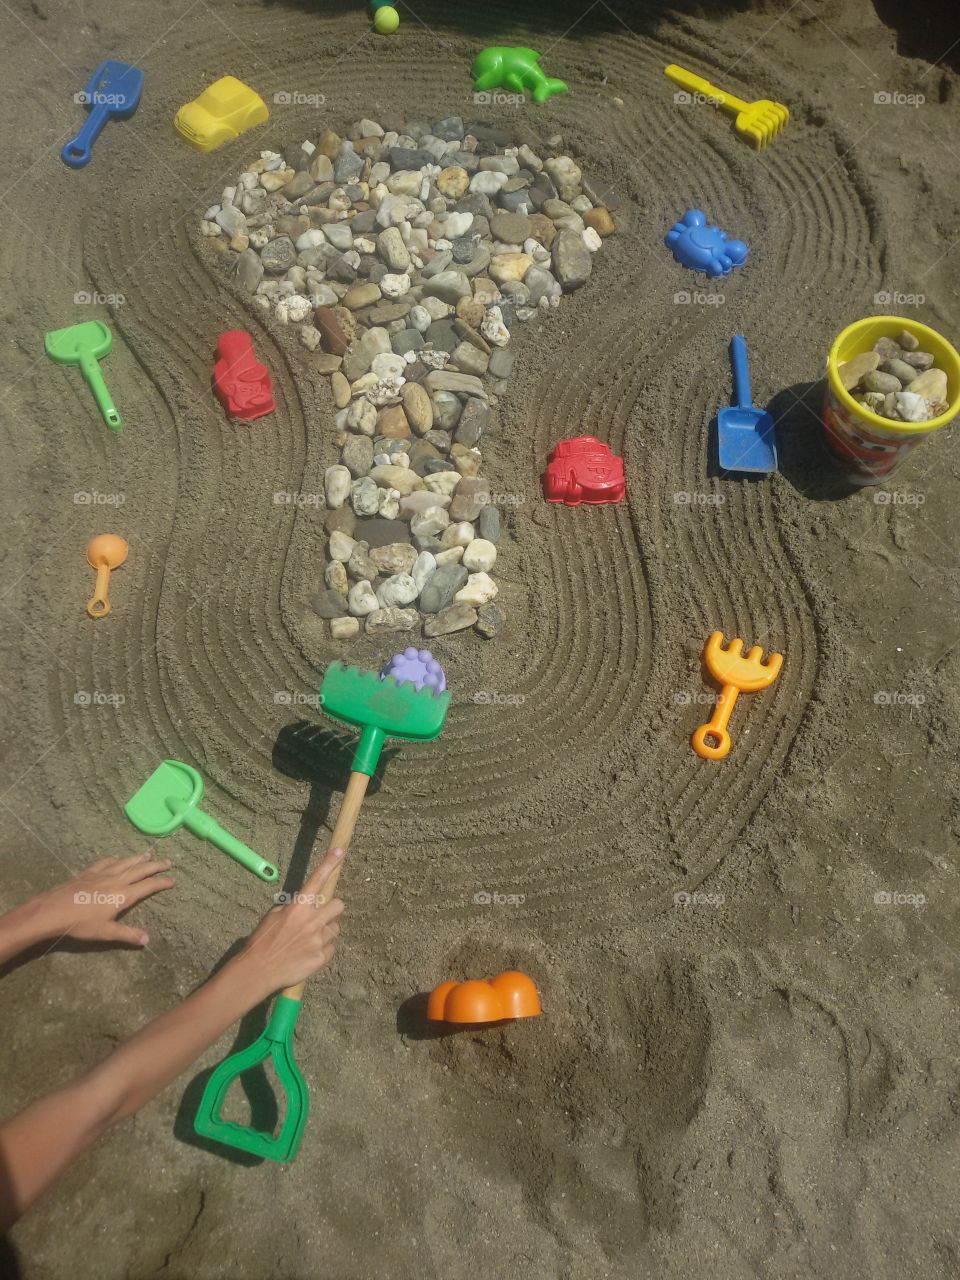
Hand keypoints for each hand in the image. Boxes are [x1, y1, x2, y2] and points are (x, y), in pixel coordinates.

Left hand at [19, 854, 174, 947]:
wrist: (54, 910)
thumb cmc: (81, 923)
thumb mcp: (106, 932)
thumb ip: (127, 934)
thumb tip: (147, 939)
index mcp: (123, 895)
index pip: (148, 886)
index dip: (162, 882)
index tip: (173, 880)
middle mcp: (116, 880)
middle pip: (140, 870)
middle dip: (155, 865)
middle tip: (168, 861)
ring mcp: (102, 874)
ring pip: (125, 863)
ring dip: (138, 858)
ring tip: (148, 854)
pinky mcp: (89, 873)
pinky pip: (106, 862)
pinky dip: (116, 859)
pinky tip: (117, 858)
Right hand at [236, 846, 345, 994]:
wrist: (259, 970)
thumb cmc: (262, 940)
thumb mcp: (273, 916)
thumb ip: (293, 907)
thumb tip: (305, 906)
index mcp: (298, 906)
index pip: (317, 879)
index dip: (330, 863)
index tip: (340, 850)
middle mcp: (313, 920)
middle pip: (339, 905)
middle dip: (332, 909)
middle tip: (321, 917)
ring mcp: (319, 939)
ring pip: (335, 928)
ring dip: (326, 931)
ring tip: (310, 939)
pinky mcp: (322, 957)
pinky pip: (331, 948)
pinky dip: (323, 949)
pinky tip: (308, 953)